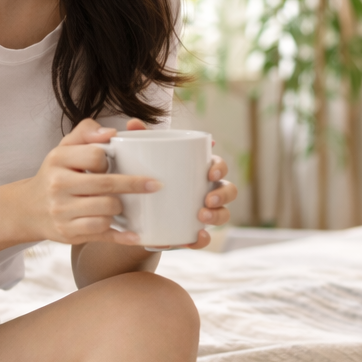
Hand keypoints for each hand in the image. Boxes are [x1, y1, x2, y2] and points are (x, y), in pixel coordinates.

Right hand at [20, 118, 158, 246]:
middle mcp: (58, 186)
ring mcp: (62, 212)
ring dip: (120, 208)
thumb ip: (87, 131)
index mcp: (58, 160)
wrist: (29, 209)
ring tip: (122, 205)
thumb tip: (112, 132)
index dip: (108, 159)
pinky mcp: (69, 233)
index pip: (95, 155)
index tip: (111, 163)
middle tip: (155, 185)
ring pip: (107, 211)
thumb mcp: (65, 148)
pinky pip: (103, 234)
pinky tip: (136, 234)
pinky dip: (122, 235)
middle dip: (134, 185)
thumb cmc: (57, 174)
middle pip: (106, 185)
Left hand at [115, 120, 237, 250]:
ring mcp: (203, 212)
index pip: (219, 165)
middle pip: (228, 190)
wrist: (132, 211)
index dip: (220, 168)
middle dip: (223, 194)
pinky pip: (204, 238)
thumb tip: (132, 122)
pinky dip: (202, 240)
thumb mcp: (142, 159)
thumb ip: (139, 141)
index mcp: (200, 171)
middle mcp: (207, 191)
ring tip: (202, 217)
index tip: (210, 173)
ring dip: (218, 216)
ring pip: (223, 214)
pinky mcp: (192, 232)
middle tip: (208, 199)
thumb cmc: (145, 177)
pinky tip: (195, 239)